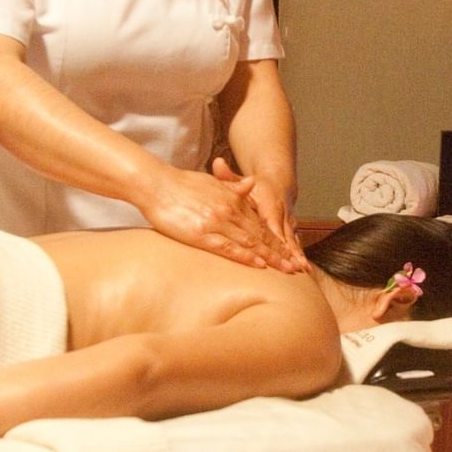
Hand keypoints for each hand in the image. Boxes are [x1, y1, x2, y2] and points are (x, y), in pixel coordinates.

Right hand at [139, 162, 302, 272]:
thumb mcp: (212, 181)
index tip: (290, 252)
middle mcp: (229, 211)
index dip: (277, 239)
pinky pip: (229, 247)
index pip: (260, 224)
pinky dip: (246, 256)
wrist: (156, 184)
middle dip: (279, 252)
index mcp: (232, 200)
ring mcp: (217, 223)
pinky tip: (259, 264)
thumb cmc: (180, 184)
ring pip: (250, 242)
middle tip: (295, 267)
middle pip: (260, 235)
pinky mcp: (203, 233)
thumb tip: (252, 183)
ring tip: (285, 270)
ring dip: (270, 257)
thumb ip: (233, 187)